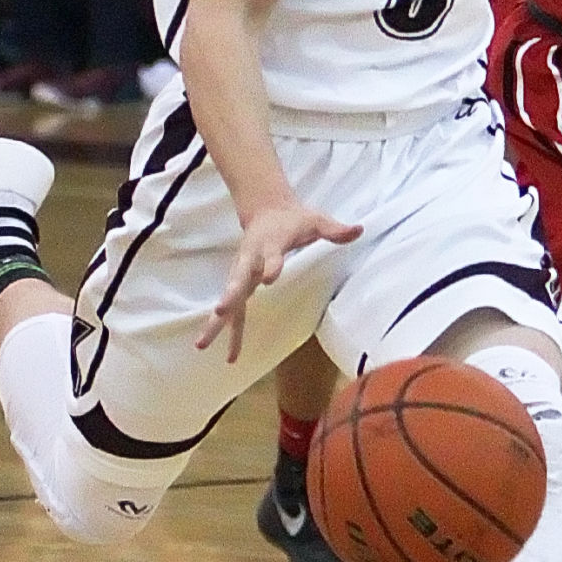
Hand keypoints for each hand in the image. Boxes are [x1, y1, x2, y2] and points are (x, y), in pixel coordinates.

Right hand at [197, 205, 362, 360]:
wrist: (266, 209)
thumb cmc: (294, 219)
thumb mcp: (316, 220)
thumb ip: (334, 229)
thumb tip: (359, 230)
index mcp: (269, 244)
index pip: (271, 256)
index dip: (272, 265)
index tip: (270, 278)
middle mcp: (250, 261)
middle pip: (238, 280)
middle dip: (229, 295)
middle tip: (219, 310)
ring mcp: (241, 274)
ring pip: (228, 301)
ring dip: (217, 323)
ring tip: (202, 345)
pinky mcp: (239, 285)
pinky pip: (232, 311)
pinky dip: (224, 330)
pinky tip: (220, 352)